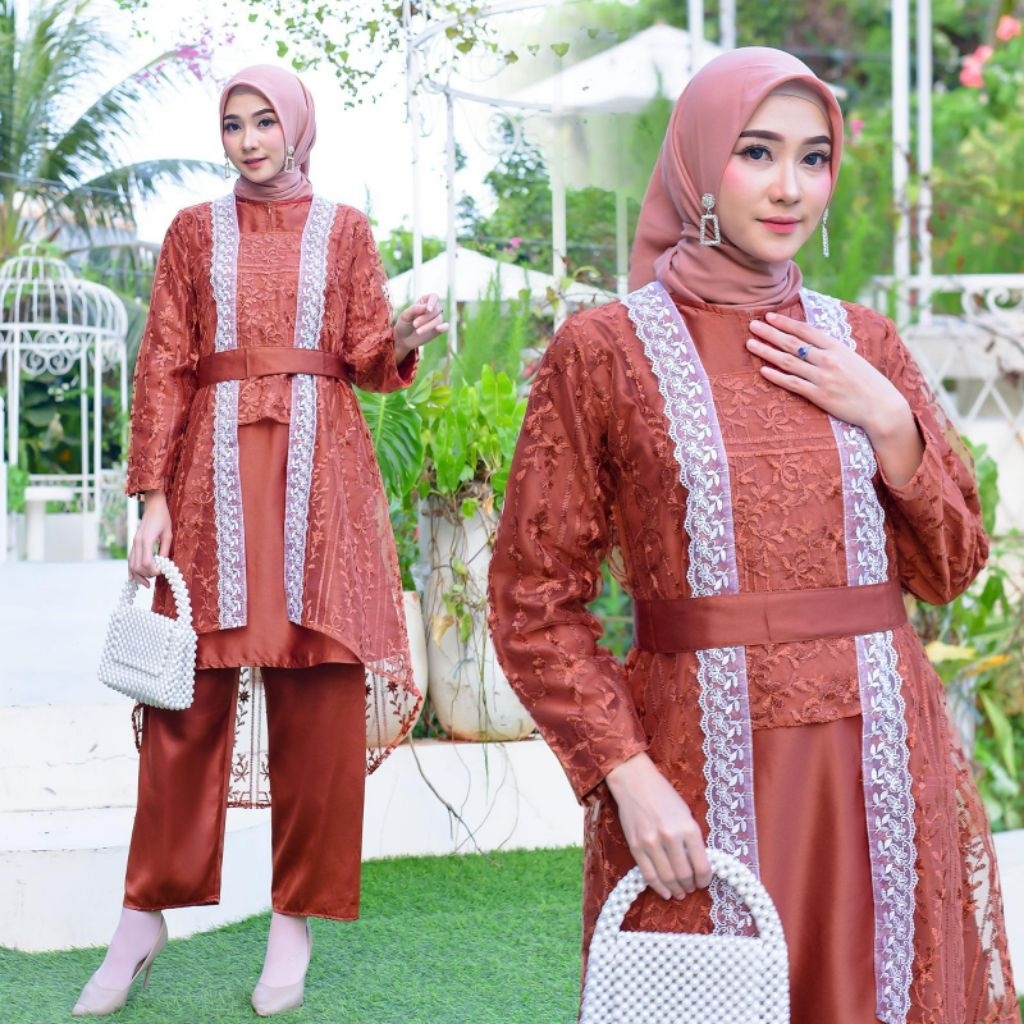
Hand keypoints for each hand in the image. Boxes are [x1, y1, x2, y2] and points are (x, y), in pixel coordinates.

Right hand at [128, 491, 171, 586]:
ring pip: (131, 564)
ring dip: (138, 576)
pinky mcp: (134, 543)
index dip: (153, 571)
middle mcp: (137, 543)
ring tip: (146, 584)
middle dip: (146, 575)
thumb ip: (165, 549)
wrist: (153, 506)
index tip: (162, 572)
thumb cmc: (163, 518)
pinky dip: (130, 570)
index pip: (146, 562)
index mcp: (146, 540)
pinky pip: (130, 559)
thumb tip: (163, 564)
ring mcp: (134, 543)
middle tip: (156, 578)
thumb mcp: (168, 534)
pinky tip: (132, 579)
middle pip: (137, 566)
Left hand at [393, 292, 448, 363]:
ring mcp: (437, 319)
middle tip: (415, 324)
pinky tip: (438, 329)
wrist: (403, 339)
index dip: (432, 302)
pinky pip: (445, 327)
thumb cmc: (404, 324)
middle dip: (426, 317)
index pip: (434, 297)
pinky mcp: (438, 329)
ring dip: (428, 326)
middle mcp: (433, 309)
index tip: (428, 309)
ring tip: (418, 332)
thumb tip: (427, 307)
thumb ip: (415, 309)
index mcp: (425, 301)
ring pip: (438, 319)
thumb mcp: (405, 315)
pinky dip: (443, 327)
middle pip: (436, 309)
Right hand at [605, 753, 710, 899]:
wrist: (635, 782)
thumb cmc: (664, 795)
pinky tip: (665, 893)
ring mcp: (651, 843)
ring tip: (680, 893)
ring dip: (676, 890)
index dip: (705, 879)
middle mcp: (670, 837)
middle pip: (684, 875)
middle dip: (690, 886)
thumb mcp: (686, 813)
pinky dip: (658, 888)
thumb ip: (691, 837)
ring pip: (667, 878)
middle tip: (691, 888)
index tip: (704, 882)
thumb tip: (698, 863)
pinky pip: (648, 875)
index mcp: (688, 828)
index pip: (702, 865)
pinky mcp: (635, 847)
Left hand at [747, 311, 923, 484]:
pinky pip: (792, 383)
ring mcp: (822, 377)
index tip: (770, 316)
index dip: (786, 322)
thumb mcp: (853, 359)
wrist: (882, 407)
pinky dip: (776, 376)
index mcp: (838, 348)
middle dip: (770, 333)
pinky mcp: (819, 395)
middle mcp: (828, 360)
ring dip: (767, 351)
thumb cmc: (868, 383)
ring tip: (750, 344)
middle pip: (793, 343)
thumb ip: (832, 350)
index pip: (806, 330)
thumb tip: (812, 342)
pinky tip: (763, 369)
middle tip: (752, 325)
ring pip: (788, 361)